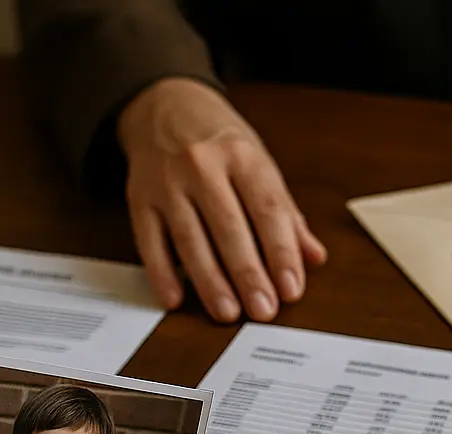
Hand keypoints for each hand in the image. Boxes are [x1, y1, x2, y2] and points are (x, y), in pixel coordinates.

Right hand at [119, 77, 326, 323]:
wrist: (164, 104)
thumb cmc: (220, 141)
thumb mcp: (258, 162)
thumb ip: (285, 213)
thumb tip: (313, 256)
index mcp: (242, 156)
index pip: (268, 209)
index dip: (281, 252)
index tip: (291, 288)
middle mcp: (203, 165)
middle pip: (229, 227)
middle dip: (248, 273)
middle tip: (263, 310)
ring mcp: (167, 182)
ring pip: (190, 238)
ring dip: (209, 280)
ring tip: (227, 312)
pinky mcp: (138, 198)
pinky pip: (149, 241)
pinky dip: (161, 273)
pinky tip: (175, 298)